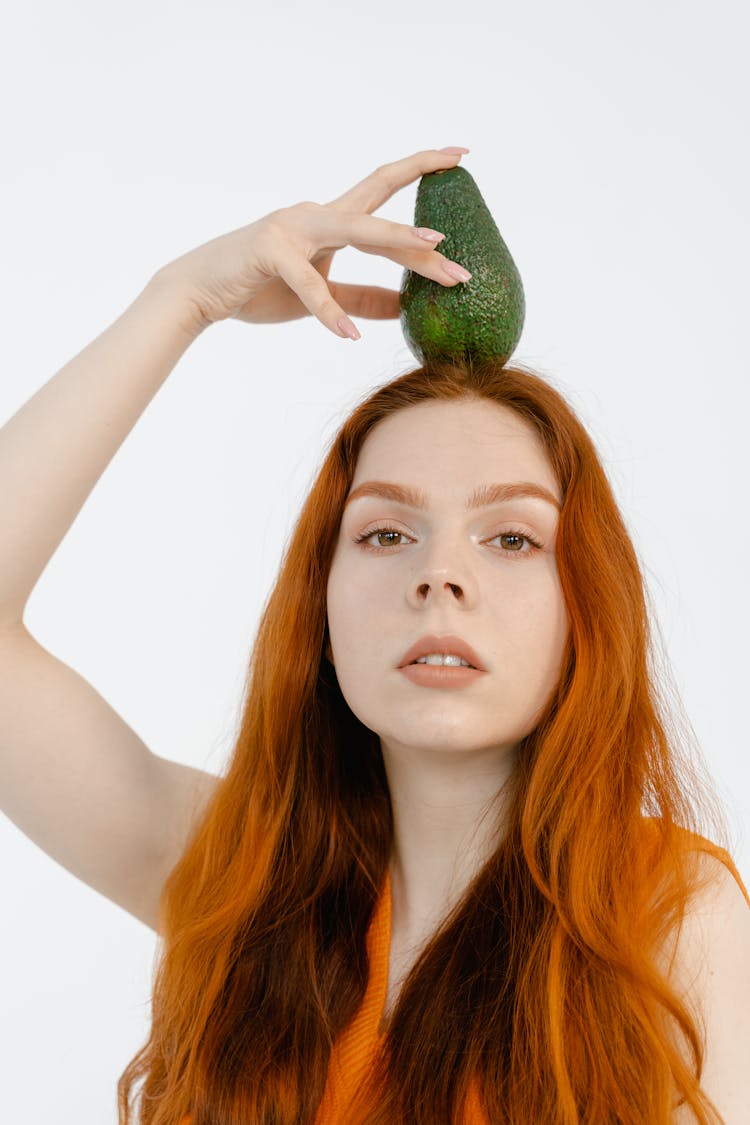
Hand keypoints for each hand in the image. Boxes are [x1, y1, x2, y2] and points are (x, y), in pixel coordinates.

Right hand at [154, 147, 470, 338]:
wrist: (198, 293)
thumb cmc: (257, 288)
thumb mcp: (319, 297)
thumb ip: (361, 298)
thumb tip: (405, 307)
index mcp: (329, 221)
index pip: (382, 190)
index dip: (421, 170)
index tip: (460, 158)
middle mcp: (315, 215)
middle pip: (379, 206)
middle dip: (422, 228)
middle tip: (461, 250)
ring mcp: (292, 227)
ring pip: (354, 228)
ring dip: (396, 241)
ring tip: (435, 253)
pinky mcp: (269, 250)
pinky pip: (309, 282)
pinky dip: (330, 311)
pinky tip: (350, 336)